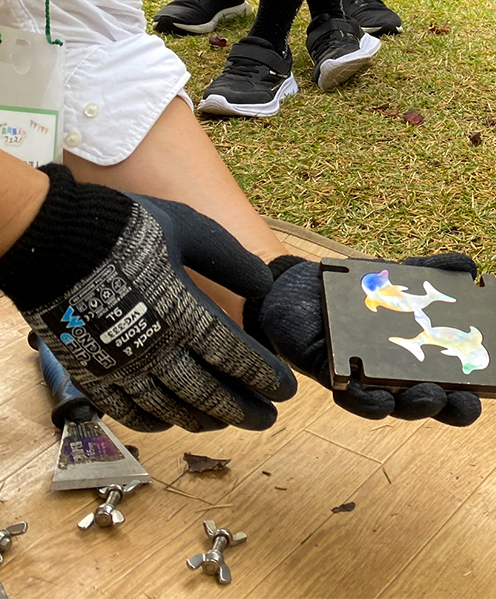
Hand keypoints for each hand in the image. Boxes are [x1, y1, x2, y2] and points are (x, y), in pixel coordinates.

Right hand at [0, 166, 296, 432]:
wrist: (51, 239)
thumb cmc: (125, 228)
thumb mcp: (191, 231)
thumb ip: (232, 261)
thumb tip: (266, 286)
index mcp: (185, 315)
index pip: (236, 357)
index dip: (265, 377)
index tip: (286, 390)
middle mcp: (155, 349)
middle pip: (208, 393)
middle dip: (243, 409)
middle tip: (268, 419)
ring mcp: (120, 366)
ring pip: (170, 408)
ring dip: (204, 419)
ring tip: (227, 423)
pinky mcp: (90, 372)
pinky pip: (125, 410)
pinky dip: (152, 420)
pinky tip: (169, 421)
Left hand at [253, 255, 482, 425]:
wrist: (298, 288)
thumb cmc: (356, 290)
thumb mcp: (398, 277)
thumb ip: (431, 271)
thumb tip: (470, 267)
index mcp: (418, 354)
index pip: (451, 381)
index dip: (473, 390)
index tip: (495, 388)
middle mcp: (394, 374)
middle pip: (427, 399)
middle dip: (448, 405)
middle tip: (464, 402)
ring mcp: (364, 380)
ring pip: (393, 404)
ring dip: (413, 405)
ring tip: (429, 396)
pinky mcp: (332, 378)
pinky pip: (351, 396)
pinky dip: (367, 399)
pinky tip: (381, 398)